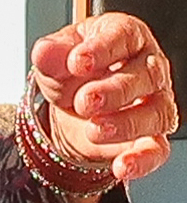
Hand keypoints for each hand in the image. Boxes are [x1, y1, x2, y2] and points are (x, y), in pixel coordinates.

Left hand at [31, 12, 178, 183]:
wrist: (73, 104)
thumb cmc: (72, 70)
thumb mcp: (54, 57)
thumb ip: (49, 54)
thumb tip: (44, 52)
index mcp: (125, 37)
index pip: (123, 36)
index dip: (102, 49)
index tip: (78, 62)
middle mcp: (148, 67)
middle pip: (146, 75)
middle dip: (114, 90)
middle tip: (84, 100)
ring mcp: (155, 102)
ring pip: (156, 112)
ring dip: (126, 124)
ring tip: (94, 129)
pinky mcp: (152, 137)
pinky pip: (157, 150)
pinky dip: (142, 160)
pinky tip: (121, 165)